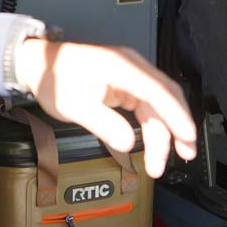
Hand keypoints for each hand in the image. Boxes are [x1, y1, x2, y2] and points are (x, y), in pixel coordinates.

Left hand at [14, 40, 197, 177]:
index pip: (159, 92)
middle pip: (165, 97)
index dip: (177, 115)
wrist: (39, 63)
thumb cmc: (54, 78)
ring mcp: (130, 74)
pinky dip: (153, 124)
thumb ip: (103, 123)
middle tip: (184, 153)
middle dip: (178, 126)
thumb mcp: (74, 106)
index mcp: (122, 68)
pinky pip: (147, 104)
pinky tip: (153, 143)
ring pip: (158, 104)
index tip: (187, 136)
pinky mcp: (126, 83)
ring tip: (160, 162)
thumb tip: (128, 143)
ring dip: (164, 131)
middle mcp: (131, 67)